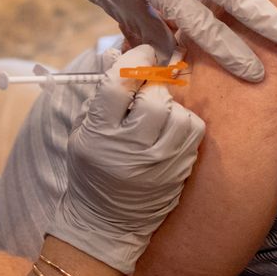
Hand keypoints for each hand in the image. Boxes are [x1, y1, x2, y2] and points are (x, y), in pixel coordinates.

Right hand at [46, 45, 206, 273]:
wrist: (105, 223)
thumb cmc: (91, 170)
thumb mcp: (83, 131)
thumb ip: (102, 95)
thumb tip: (121, 56)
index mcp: (99, 134)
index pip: (120, 83)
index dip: (134, 58)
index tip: (143, 52)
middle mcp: (130, 148)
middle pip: (154, 97)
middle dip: (153, 84)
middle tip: (148, 86)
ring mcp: (159, 162)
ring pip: (178, 112)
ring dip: (170, 104)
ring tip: (157, 112)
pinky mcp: (178, 171)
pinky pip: (193, 130)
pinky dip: (184, 122)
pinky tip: (170, 128)